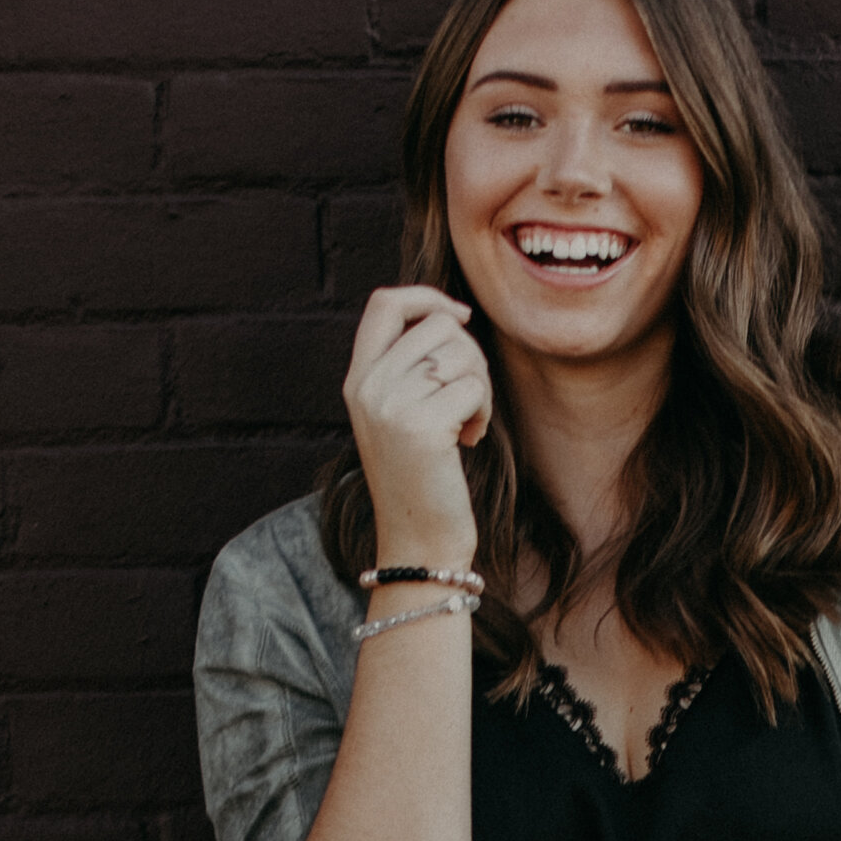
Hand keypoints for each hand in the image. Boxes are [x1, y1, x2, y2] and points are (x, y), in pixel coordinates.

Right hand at [344, 284, 492, 559]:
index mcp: (358, 380)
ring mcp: (390, 405)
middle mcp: (368, 386)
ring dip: (479, 384)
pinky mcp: (421, 426)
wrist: (419, 544)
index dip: (427, 296)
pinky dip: (483, 411)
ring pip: (459, 351)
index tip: (460, 316)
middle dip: (469, 355)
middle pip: (436, 324)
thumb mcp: (401, 416)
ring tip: (468, 422)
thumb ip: (410, 368)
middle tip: (469, 397)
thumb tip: (452, 314)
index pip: (385, 303)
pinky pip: (473, 386)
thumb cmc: (422, 480)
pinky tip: (470, 440)